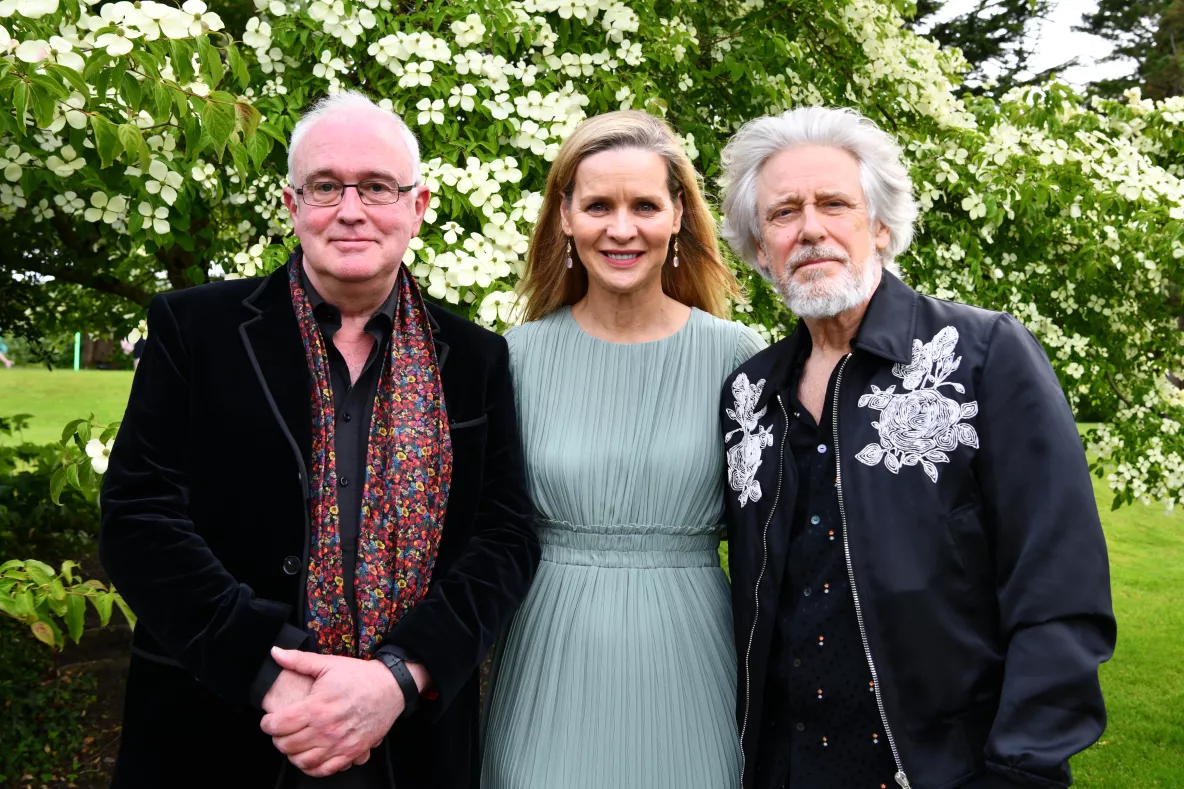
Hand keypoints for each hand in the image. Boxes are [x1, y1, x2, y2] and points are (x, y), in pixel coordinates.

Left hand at [259, 647, 402, 776]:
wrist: (391, 687)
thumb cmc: (359, 675)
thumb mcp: (328, 663)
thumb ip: (299, 660)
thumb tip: (275, 652)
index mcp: (317, 707)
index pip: (279, 725)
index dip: (267, 724)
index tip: (268, 721)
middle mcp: (326, 729)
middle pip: (287, 745)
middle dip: (277, 739)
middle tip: (280, 731)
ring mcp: (339, 743)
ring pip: (302, 760)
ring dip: (292, 754)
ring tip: (293, 743)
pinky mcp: (351, 752)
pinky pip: (324, 770)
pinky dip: (311, 767)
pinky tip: (309, 756)